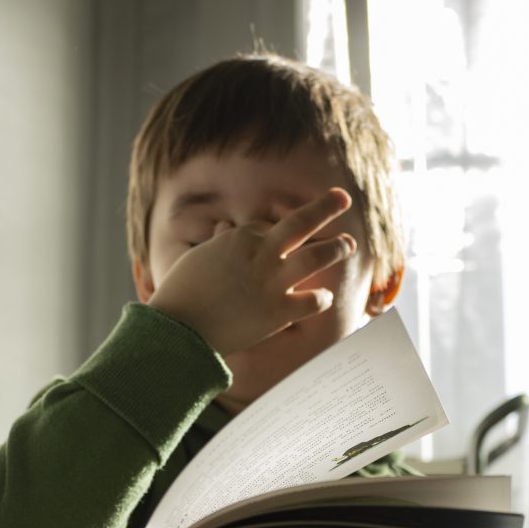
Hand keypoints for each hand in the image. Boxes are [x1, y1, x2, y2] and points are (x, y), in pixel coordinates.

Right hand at [147, 188, 357, 355]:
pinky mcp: (279, 312)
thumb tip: (225, 226)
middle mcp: (262, 254)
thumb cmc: (182, 292)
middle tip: (343, 198)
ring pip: (318, 256)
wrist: (180, 329)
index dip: (274, 230)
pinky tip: (324, 297)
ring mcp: (273, 282)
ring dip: (336, 248)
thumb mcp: (199, 257)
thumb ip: (219, 242)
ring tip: (348, 244)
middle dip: (326, 207)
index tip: (279, 234)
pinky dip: (321, 298)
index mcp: (240, 237)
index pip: (267, 225)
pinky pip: (314, 300)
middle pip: (302, 223)